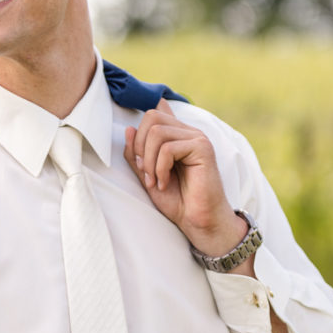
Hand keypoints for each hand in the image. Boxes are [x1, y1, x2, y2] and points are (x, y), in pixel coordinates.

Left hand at [124, 100, 247, 257]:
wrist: (196, 219)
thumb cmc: (175, 198)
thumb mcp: (146, 174)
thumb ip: (136, 153)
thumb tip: (129, 129)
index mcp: (175, 135)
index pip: (153, 114)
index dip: (138, 134)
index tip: (140, 163)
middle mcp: (187, 132)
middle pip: (152, 118)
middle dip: (140, 147)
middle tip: (145, 173)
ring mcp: (197, 138)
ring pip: (157, 132)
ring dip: (149, 161)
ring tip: (154, 181)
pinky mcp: (203, 148)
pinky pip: (168, 148)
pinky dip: (160, 168)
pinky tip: (164, 183)